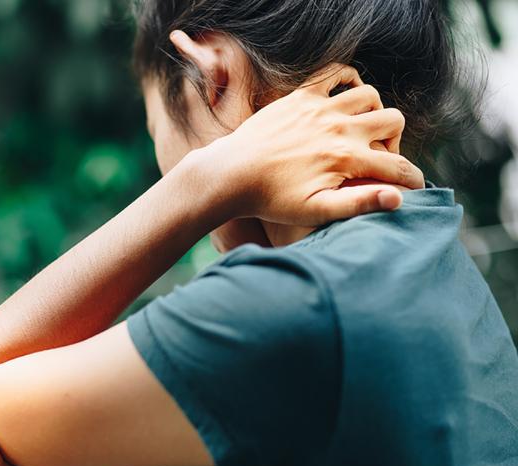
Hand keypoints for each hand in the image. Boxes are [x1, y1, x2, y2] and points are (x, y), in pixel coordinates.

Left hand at [195, 63, 424, 225]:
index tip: (414, 188)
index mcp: (346, 158)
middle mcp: (338, 127)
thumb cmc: (272, 200)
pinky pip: (335, 74)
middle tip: (377, 159)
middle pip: (393, 121)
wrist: (232, 175)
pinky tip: (345, 99)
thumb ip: (358, 204)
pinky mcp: (301, 96)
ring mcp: (319, 108)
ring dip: (374, 113)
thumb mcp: (315, 211)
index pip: (397, 166)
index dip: (413, 180)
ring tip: (361, 133)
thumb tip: (399, 199)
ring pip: (370, 96)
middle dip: (395, 141)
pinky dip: (347, 80)